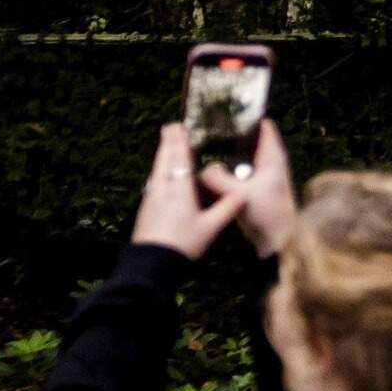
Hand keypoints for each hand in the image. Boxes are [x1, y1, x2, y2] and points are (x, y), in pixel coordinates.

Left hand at [128, 124, 247, 260]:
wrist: (152, 265)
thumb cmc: (183, 244)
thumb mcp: (210, 228)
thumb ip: (227, 208)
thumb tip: (245, 194)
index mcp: (179, 191)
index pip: (179, 160)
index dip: (179, 142)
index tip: (178, 125)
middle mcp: (162, 190)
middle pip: (164, 161)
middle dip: (167, 143)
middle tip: (170, 127)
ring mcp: (151, 199)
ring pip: (156, 171)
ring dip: (162, 156)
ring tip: (166, 146)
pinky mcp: (146, 209)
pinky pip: (154, 183)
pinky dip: (159, 172)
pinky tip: (161, 176)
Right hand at [199, 120, 297, 257]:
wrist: (278, 238)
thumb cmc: (267, 211)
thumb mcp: (241, 192)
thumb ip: (219, 178)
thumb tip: (201, 168)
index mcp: (272, 157)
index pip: (264, 127)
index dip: (248, 117)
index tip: (228, 110)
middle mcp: (269, 163)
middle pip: (249, 142)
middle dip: (231, 135)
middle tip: (207, 127)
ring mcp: (261, 176)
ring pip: (241, 158)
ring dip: (226, 154)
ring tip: (202, 144)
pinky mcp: (252, 190)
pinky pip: (236, 174)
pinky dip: (225, 170)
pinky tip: (207, 169)